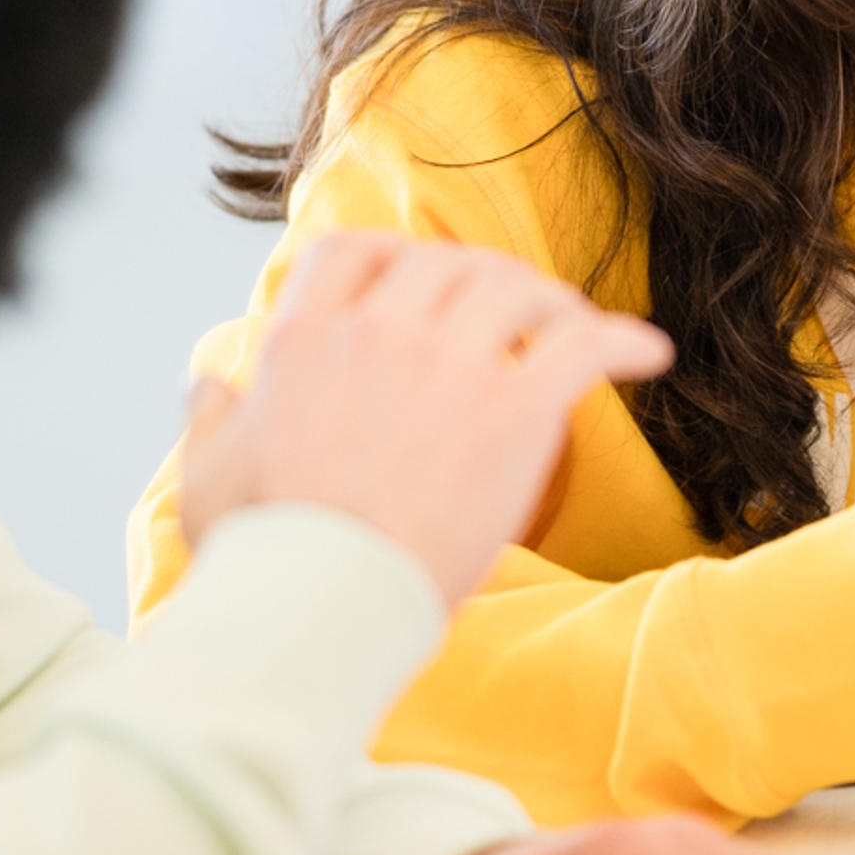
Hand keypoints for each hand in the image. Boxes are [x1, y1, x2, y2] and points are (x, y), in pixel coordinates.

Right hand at [178, 232, 674, 605]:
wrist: (324, 602)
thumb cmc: (266, 555)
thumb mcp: (209, 477)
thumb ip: (211, 420)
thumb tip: (205, 384)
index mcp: (306, 339)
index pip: (355, 253)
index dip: (393, 257)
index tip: (417, 279)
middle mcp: (381, 331)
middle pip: (448, 264)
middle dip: (483, 278)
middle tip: (512, 312)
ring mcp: (450, 363)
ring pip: (517, 288)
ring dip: (549, 301)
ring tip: (570, 328)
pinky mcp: (514, 408)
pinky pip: (585, 346)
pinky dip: (622, 341)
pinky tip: (649, 355)